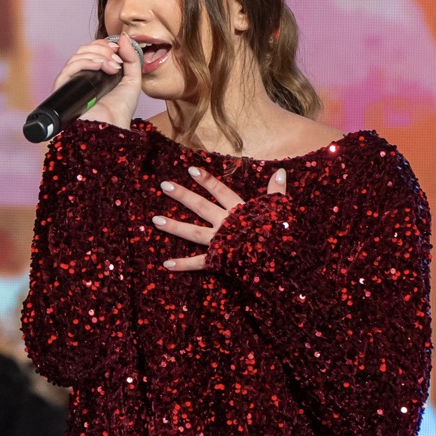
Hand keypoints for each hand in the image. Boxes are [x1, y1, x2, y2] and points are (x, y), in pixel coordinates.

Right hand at [51, 33, 142, 129]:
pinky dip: (85, 62)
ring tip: (113, 67)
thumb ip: (132, 58)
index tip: (119, 50)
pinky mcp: (64, 89)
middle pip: (84, 50)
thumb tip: (123, 37)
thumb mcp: (133, 80)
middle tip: (117, 59)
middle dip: (102, 49)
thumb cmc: (120, 111)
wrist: (112, 128)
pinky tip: (99, 66)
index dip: (105, 45)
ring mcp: (72, 82)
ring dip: (98, 56)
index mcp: (96, 74)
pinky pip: (69, 68)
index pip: (93, 50)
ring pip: (77, 56)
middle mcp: (82, 77)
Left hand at [152, 165, 286, 270]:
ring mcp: (220, 242)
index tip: (190, 170)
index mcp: (239, 212)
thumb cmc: (280, 235)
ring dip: (174, 226)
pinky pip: (198, 263)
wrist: (279, 261)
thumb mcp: (280, 210)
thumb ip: (277, 191)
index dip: (206, 180)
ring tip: (155, 220)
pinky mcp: (219, 260)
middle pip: (200, 207)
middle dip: (182, 195)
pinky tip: (165, 263)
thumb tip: (281, 171)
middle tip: (163, 185)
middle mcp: (225, 224)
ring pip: (193, 233)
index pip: (220, 191)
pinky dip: (182, 264)